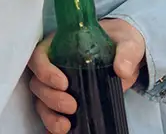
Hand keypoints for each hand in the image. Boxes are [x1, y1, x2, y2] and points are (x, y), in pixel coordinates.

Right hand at [26, 19, 147, 133]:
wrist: (126, 57)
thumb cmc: (119, 42)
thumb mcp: (127, 41)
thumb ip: (126, 52)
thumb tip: (122, 70)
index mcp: (60, 45)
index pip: (39, 56)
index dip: (44, 70)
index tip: (63, 83)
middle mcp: (53, 65)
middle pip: (38, 82)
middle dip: (51, 97)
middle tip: (72, 106)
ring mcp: (57, 85)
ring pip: (41, 101)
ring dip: (50, 115)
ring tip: (66, 126)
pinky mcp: (64, 101)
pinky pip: (51, 114)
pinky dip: (52, 125)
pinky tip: (62, 131)